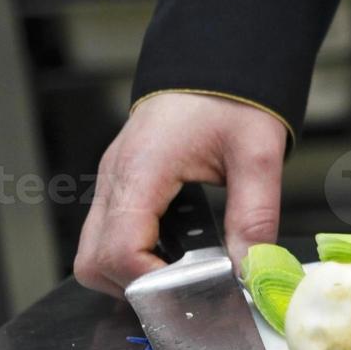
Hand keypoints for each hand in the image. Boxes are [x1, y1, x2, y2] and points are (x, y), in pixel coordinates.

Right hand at [74, 93, 286, 295]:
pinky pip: (111, 233)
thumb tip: (250, 271)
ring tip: (188, 268)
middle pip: (92, 262)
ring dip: (135, 272)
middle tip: (189, 287)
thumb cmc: (233, 98)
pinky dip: (139, 252)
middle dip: (138, 286)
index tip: (195, 289)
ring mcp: (112, 182)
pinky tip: (181, 249)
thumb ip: (254, 217)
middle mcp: (114, 179)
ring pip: (94, 252)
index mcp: (141, 170)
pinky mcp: (122, 185)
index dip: (153, 282)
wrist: (216, 60)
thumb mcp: (258, 156)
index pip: (118, 251)